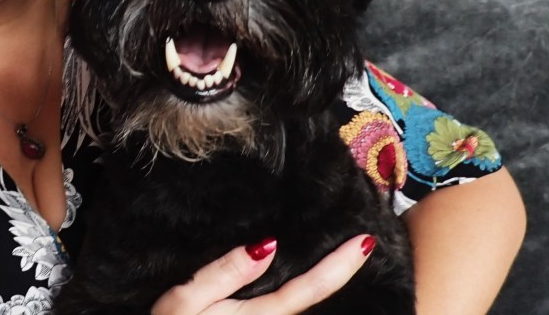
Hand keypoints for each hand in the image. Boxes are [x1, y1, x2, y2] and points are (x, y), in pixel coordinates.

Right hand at [151, 234, 374, 314]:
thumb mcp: (182, 302)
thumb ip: (223, 273)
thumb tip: (268, 244)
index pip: (307, 290)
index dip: (339, 267)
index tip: (366, 242)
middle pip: (313, 302)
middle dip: (341, 275)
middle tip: (363, 244)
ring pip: (303, 312)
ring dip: (325, 287)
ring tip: (342, 257)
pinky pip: (287, 314)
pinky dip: (304, 297)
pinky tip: (307, 280)